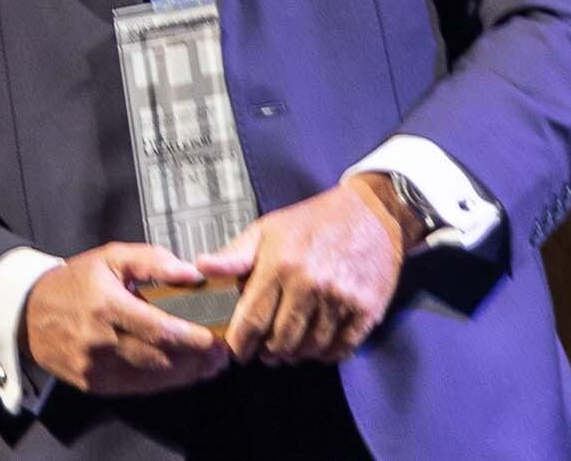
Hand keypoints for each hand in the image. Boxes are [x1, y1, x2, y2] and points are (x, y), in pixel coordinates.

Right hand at [17, 242, 231, 398]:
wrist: (28, 313)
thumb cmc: (74, 283)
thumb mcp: (109, 257)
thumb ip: (152, 260)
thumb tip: (190, 272)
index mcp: (105, 305)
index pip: (160, 329)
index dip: (193, 338)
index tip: (216, 337)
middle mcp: (100, 340)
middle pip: (161, 357)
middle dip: (197, 358)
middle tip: (221, 353)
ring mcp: (95, 366)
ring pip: (152, 377)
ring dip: (186, 373)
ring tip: (208, 365)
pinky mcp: (93, 384)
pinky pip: (137, 387)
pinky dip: (163, 382)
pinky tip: (180, 373)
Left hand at [201, 175, 406, 364]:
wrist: (370, 214)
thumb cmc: (311, 222)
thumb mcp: (266, 230)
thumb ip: (233, 255)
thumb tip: (200, 267)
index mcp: (280, 264)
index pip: (253, 319)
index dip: (241, 344)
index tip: (237, 352)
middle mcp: (310, 284)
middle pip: (281, 340)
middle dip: (268, 353)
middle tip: (264, 352)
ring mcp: (340, 299)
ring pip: (310, 348)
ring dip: (296, 355)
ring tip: (288, 349)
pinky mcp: (367, 310)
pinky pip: (341, 348)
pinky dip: (325, 354)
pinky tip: (316, 346)